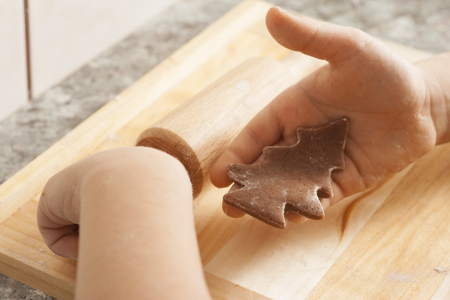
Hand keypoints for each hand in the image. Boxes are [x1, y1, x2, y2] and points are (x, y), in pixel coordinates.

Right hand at [210, 7, 436, 222]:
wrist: (424, 104)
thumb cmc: (384, 72)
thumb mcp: (347, 50)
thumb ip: (309, 38)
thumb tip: (269, 14)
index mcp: (291, 110)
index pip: (256, 135)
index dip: (236, 155)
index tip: (219, 177)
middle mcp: (300, 139)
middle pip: (266, 166)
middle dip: (247, 186)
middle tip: (230, 208)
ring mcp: (319, 163)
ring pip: (288, 186)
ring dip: (273, 201)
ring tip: (258, 217)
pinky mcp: (341, 181)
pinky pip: (318, 198)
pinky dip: (305, 208)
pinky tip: (294, 218)